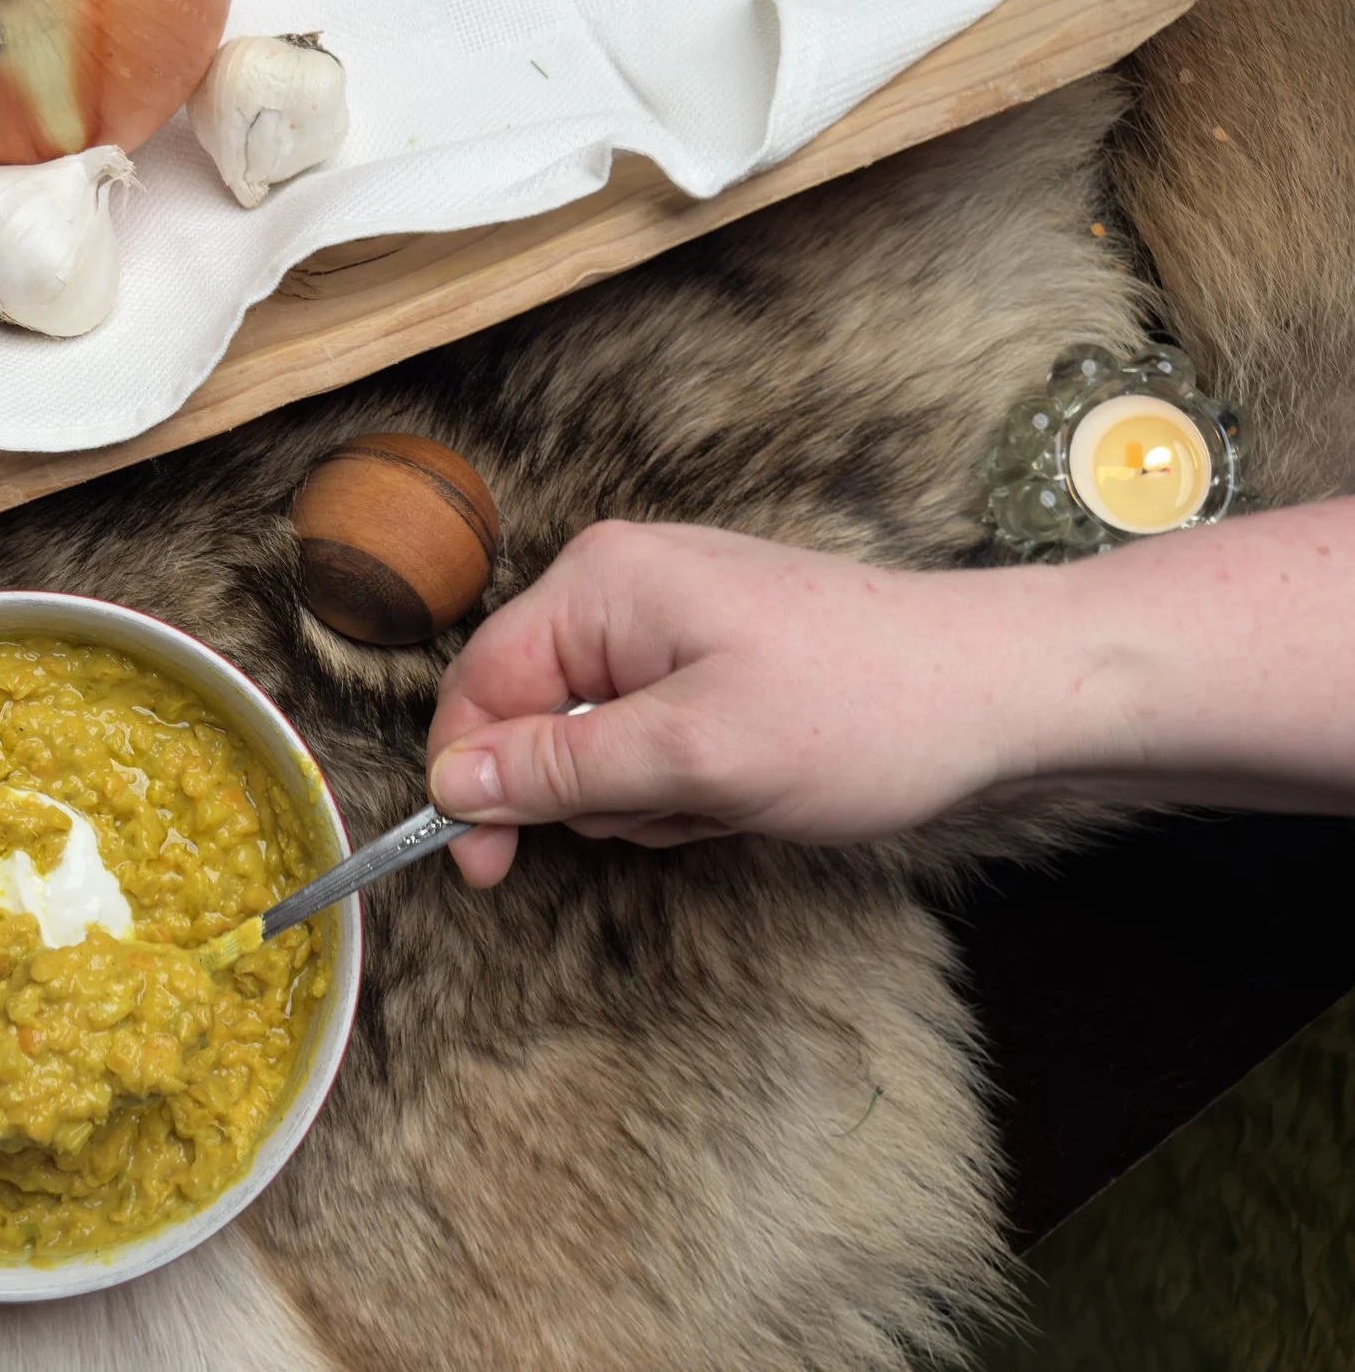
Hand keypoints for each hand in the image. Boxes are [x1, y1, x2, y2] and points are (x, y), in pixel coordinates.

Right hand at [426, 521, 1074, 881]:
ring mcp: (667, 617)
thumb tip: (450, 784)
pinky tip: (747, 783)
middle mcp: (621, 586)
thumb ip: (561, 768)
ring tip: (731, 792)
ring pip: (594, 741)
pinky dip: (685, 781)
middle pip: (534, 717)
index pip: (480, 687)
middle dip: (595, 790)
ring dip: (649, 794)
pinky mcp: (706, 652)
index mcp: (602, 585)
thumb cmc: (864, 713)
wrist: (1001, 693)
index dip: (474, 784)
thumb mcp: (694, 757)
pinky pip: (648, 735)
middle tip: (683, 806)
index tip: (486, 867)